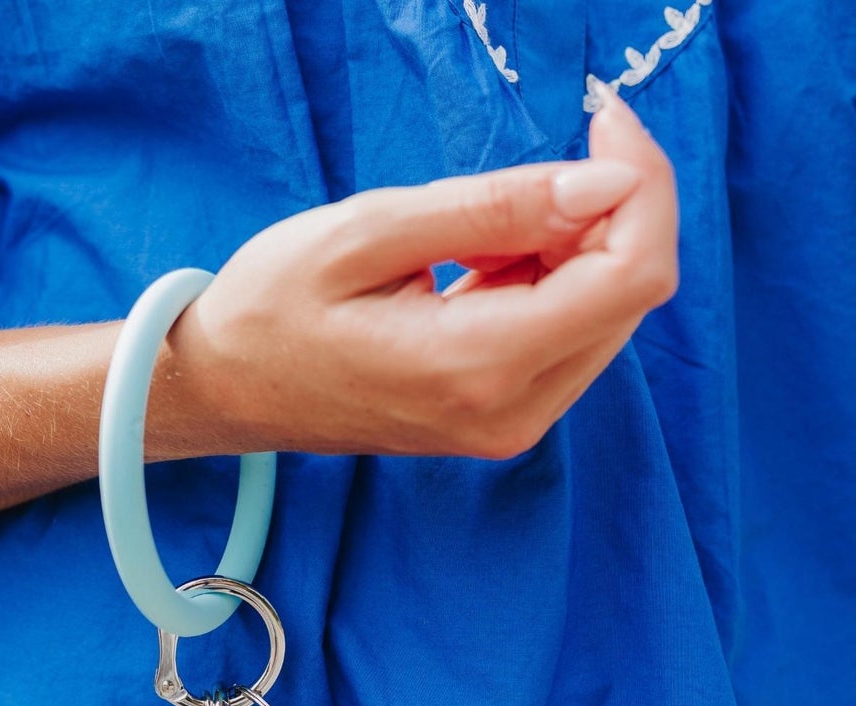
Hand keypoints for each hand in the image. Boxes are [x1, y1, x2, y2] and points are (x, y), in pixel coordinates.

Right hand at [164, 86, 677, 460]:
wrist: (225, 390)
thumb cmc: (272, 308)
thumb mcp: (370, 231)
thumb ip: (494, 207)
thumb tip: (606, 182)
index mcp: (476, 366)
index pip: (631, 276)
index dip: (642, 184)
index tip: (600, 118)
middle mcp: (508, 413)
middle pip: (629, 295)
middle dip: (606, 211)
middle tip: (527, 171)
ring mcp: (506, 425)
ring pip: (605, 313)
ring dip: (571, 247)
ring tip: (476, 231)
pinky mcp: (500, 419)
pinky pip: (566, 336)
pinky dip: (547, 281)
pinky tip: (479, 265)